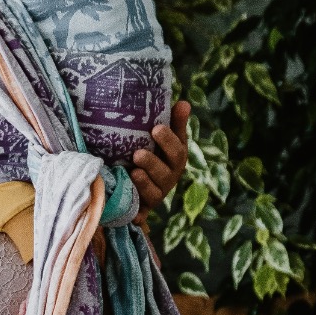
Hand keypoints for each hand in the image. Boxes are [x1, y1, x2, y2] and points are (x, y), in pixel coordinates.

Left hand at [131, 99, 190, 216]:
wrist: (137, 183)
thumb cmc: (153, 153)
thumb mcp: (163, 138)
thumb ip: (174, 122)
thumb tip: (184, 103)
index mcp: (176, 158)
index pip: (178, 149)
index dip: (168, 140)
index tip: (155, 129)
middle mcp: (169, 177)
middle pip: (166, 172)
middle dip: (153, 162)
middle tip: (138, 153)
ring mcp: (157, 193)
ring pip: (155, 191)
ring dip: (145, 182)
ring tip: (133, 172)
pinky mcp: (144, 208)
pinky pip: (142, 212)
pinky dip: (137, 212)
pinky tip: (131, 208)